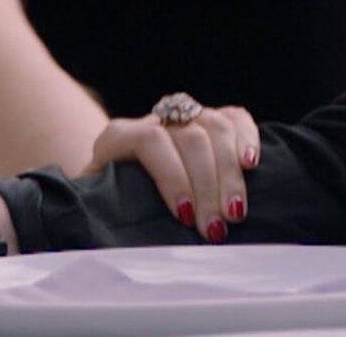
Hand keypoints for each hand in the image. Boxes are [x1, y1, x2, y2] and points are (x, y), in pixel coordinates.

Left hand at [84, 105, 260, 243]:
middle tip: (216, 228)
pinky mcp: (212, 119)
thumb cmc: (105, 205)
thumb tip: (117, 228)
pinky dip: (247, 139)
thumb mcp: (93, 206)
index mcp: (118, 137)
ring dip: (230, 173)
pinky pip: (236, 118)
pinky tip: (252, 164)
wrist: (116, 185)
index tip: (185, 217)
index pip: (151, 141)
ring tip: (236, 212)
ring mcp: (186, 116)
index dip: (172, 176)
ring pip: (217, 127)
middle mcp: (154, 120)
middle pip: (191, 137)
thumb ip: (99, 210)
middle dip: (208, 186)